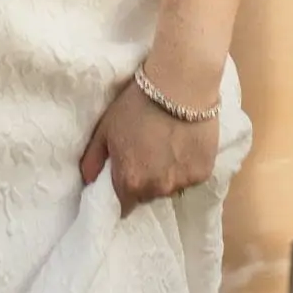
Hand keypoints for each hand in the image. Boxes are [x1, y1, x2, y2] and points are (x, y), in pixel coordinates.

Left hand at [80, 78, 219, 212]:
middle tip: (145, 155)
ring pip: (169, 187)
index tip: (123, 177)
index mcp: (130, 182)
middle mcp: (157, 189)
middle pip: (147, 196)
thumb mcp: (105, 129)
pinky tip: (183, 145)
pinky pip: (189, 177)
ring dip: (165, 175)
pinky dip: (185, 167)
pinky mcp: (204, 173)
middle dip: (144, 182)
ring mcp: (183, 182)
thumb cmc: (136, 105)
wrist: (180, 86)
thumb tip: (88, 181)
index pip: (123, 206)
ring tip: (166, 147)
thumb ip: (92, 160)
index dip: (121, 194)